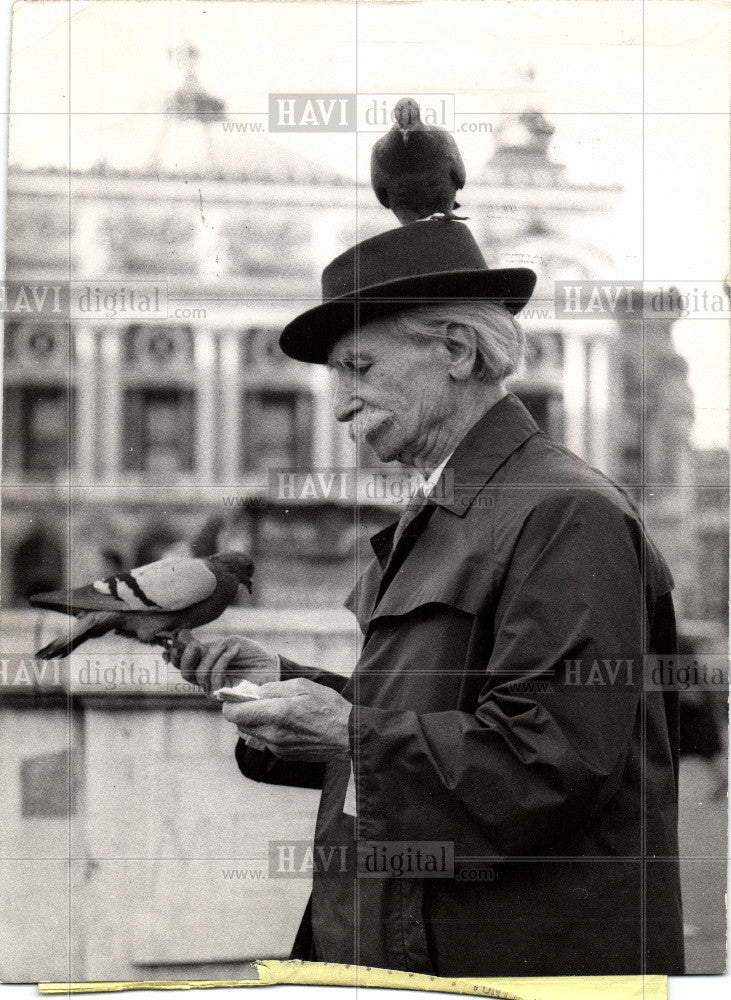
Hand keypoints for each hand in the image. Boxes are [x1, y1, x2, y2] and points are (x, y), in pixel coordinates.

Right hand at [163, 629, 278, 698]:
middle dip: (187, 657)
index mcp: (204, 667)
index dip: (178, 653)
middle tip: (195, 644)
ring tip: (226, 643)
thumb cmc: (250, 654)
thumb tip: (185, 642)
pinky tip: (234, 650)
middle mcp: (206, 681)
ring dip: (212, 655)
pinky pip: (216, 677)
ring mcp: (215, 690)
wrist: (270, 665)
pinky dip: (223, 660)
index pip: (184, 665)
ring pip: (201, 674)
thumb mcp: (227, 644)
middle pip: (186, 674)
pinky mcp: (224, 696)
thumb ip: (207, 646)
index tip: (182, 637)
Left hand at [221, 677, 351, 761]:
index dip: (229, 703)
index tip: (235, 696)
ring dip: (256, 720)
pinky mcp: (284, 754)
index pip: (234, 713)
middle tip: (257, 699)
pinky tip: (287, 722)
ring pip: (252, 732)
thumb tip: (254, 692)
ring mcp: (277, 747)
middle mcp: (272, 733)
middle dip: (243, 710)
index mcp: (276, 713)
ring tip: (274, 709)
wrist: (349, 736)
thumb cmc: (328, 707)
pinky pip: (266, 740)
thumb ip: (274, 688)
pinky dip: (269, 730)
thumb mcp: (302, 686)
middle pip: (239, 723)